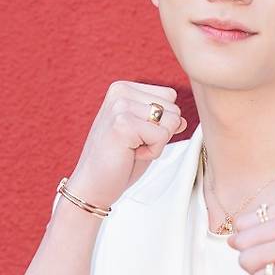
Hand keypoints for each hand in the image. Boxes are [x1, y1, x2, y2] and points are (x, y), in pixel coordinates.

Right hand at [65, 80, 186, 209]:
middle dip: (161, 133)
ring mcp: (120, 106)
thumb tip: (181, 120)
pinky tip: (130, 155)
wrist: (93, 185)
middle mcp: (121, 92)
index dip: (161, 122)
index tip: (137, 135)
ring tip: (131, 149)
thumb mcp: (146, 134)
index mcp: (124, 89)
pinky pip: (162, 136)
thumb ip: (164, 121)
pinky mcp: (123, 124)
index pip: (169, 96)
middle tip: (133, 145)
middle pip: (173, 108)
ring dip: (157, 143)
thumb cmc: (119, 161)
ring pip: (171, 121)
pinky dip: (152, 152)